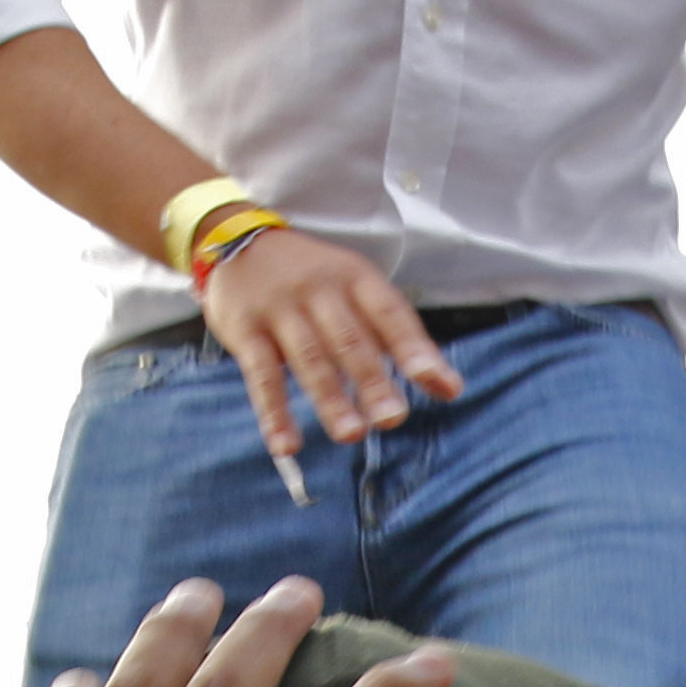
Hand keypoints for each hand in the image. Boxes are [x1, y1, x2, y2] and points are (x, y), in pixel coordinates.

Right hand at [201, 225, 465, 467]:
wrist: (236, 240)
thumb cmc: (312, 278)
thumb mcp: (356, 291)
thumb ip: (398, 338)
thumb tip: (449, 389)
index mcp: (355, 277)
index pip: (389, 313)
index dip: (412, 347)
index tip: (434, 380)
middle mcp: (319, 290)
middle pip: (349, 339)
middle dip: (372, 380)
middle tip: (392, 418)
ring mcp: (280, 309)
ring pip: (309, 358)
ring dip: (330, 399)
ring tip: (351, 433)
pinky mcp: (245, 331)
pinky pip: (261, 376)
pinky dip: (274, 413)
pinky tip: (287, 446)